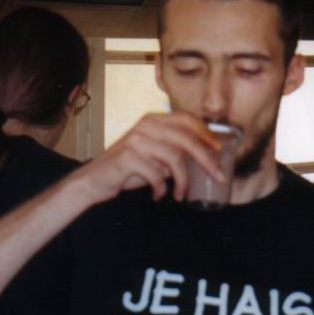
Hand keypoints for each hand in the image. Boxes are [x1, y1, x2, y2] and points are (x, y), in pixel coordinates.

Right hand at [77, 112, 223, 203]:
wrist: (93, 180)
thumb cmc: (128, 169)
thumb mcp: (154, 156)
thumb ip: (174, 152)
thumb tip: (206, 158)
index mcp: (153, 120)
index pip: (186, 119)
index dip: (206, 133)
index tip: (219, 149)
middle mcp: (145, 125)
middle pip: (186, 139)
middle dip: (206, 159)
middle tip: (217, 175)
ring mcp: (136, 140)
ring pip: (174, 158)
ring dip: (182, 181)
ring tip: (180, 194)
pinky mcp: (128, 157)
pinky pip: (156, 174)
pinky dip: (161, 188)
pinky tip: (157, 194)